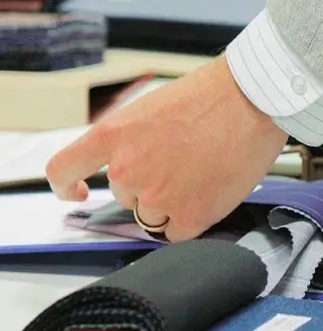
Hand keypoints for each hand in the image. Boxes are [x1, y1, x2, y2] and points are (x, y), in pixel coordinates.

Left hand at [46, 56, 287, 241]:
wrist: (251, 100)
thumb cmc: (211, 97)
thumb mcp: (151, 110)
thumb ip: (132, 142)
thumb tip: (134, 168)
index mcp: (111, 136)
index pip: (64, 169)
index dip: (66, 185)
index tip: (77, 191)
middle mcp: (126, 170)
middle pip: (128, 197)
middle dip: (152, 186)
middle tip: (185, 164)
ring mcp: (157, 196)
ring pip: (154, 217)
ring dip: (174, 203)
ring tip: (203, 174)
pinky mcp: (190, 216)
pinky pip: (179, 232)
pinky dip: (194, 218)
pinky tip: (210, 193)